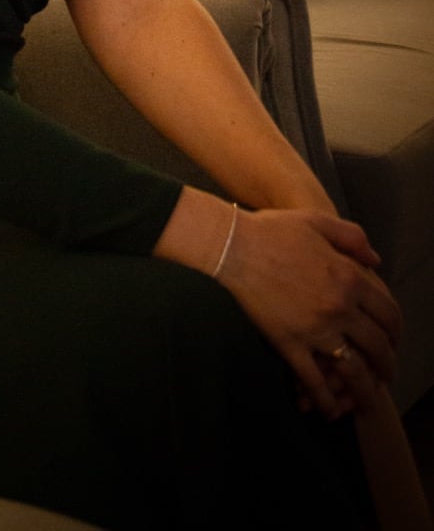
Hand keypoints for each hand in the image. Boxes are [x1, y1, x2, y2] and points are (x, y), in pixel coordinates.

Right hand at [216, 208, 400, 418]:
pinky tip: (330, 410)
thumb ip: (353, 238)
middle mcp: (340, 308)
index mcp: (350, 278)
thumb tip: (376, 262)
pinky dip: (324, 399)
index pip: (389, 314)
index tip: (393, 340)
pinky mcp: (290, 344)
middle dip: (387, 365)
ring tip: (367, 403)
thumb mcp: (319, 221)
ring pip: (353, 370)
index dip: (396, 332)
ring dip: (364, 391)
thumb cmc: (275, 229)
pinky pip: (313, 379)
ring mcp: (316, 329)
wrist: (236, 245)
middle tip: (386, 374)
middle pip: (378, 347)